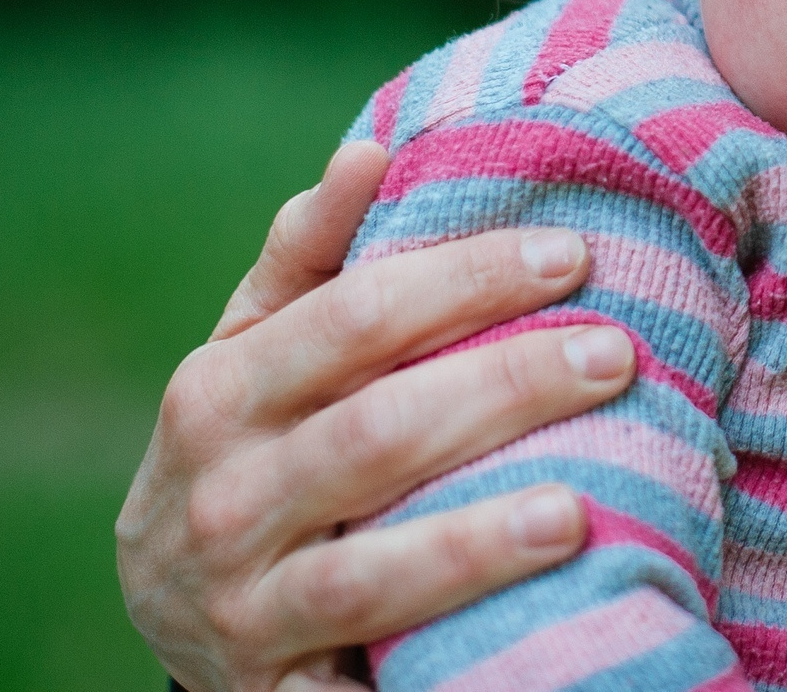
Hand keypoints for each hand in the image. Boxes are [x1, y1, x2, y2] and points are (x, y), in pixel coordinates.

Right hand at [115, 140, 638, 691]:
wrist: (169, 611)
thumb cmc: (250, 443)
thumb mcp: (253, 351)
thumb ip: (309, 259)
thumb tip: (373, 148)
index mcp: (219, 392)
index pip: (355, 318)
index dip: (465, 281)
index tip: (571, 253)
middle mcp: (222, 499)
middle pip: (376, 435)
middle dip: (502, 389)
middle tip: (617, 355)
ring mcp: (246, 608)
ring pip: (366, 575)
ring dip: (473, 543)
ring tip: (577, 509)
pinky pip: (356, 688)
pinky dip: (425, 673)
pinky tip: (518, 640)